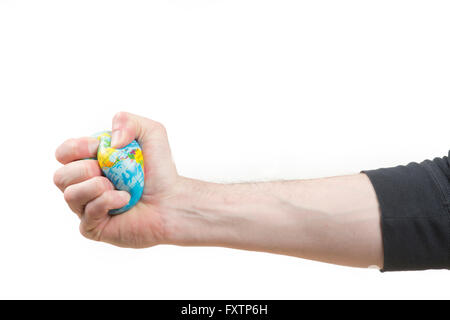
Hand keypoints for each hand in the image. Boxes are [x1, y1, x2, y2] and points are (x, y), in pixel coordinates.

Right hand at [54, 112, 180, 247]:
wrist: (173, 200)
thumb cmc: (160, 169)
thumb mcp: (151, 133)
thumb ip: (127, 121)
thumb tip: (109, 143)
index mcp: (90, 162)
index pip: (63, 153)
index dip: (75, 148)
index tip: (99, 148)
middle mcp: (84, 185)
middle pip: (60, 176)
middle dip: (84, 169)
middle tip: (108, 171)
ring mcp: (87, 208)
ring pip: (69, 195)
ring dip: (94, 186)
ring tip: (117, 186)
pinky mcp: (94, 228)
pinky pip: (87, 215)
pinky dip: (106, 202)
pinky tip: (125, 199)